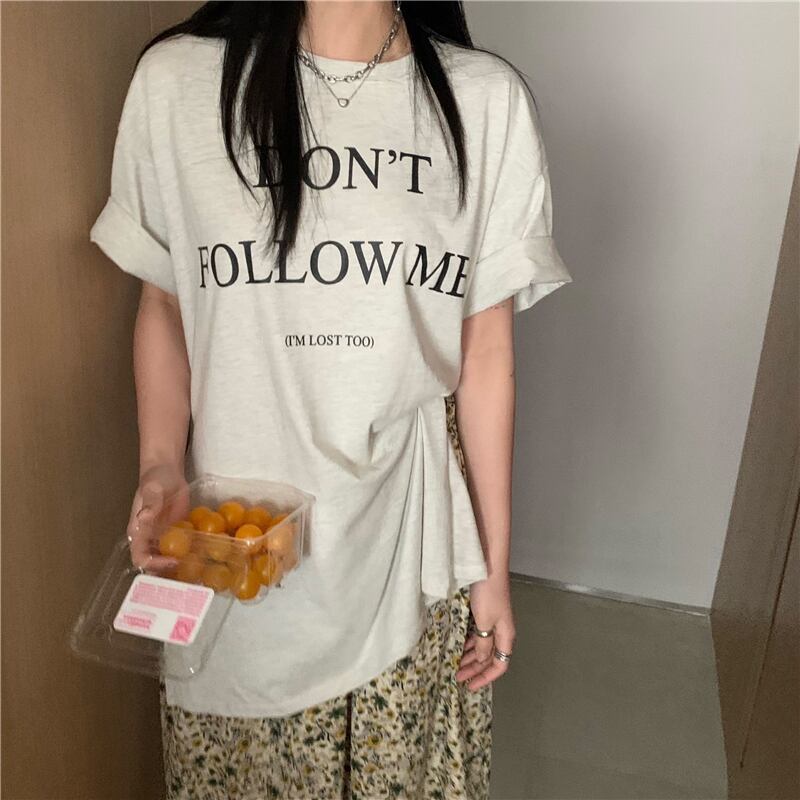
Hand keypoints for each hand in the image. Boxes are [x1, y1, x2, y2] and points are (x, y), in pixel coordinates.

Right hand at [126, 463, 187, 572]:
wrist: (168, 473)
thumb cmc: (155, 480)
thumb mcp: (152, 490)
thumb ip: (150, 504)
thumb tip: (144, 517)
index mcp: (138, 533)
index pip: (141, 557)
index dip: (154, 564)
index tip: (172, 561)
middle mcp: (150, 540)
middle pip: (154, 565)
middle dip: (168, 574)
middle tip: (186, 578)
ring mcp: (165, 538)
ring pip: (169, 560)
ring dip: (180, 568)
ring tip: (197, 575)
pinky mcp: (179, 534)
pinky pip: (183, 549)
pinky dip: (191, 556)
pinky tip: (205, 560)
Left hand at [455, 575, 515, 690]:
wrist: (487, 564)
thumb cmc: (488, 593)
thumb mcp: (485, 621)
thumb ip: (483, 643)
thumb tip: (481, 659)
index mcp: (506, 635)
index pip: (500, 664)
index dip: (486, 677)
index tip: (470, 686)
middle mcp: (501, 629)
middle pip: (490, 657)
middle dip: (475, 669)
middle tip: (457, 676)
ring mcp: (493, 619)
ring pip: (483, 645)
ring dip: (470, 656)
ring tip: (455, 663)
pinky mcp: (484, 610)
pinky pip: (477, 633)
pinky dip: (468, 642)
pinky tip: (458, 644)